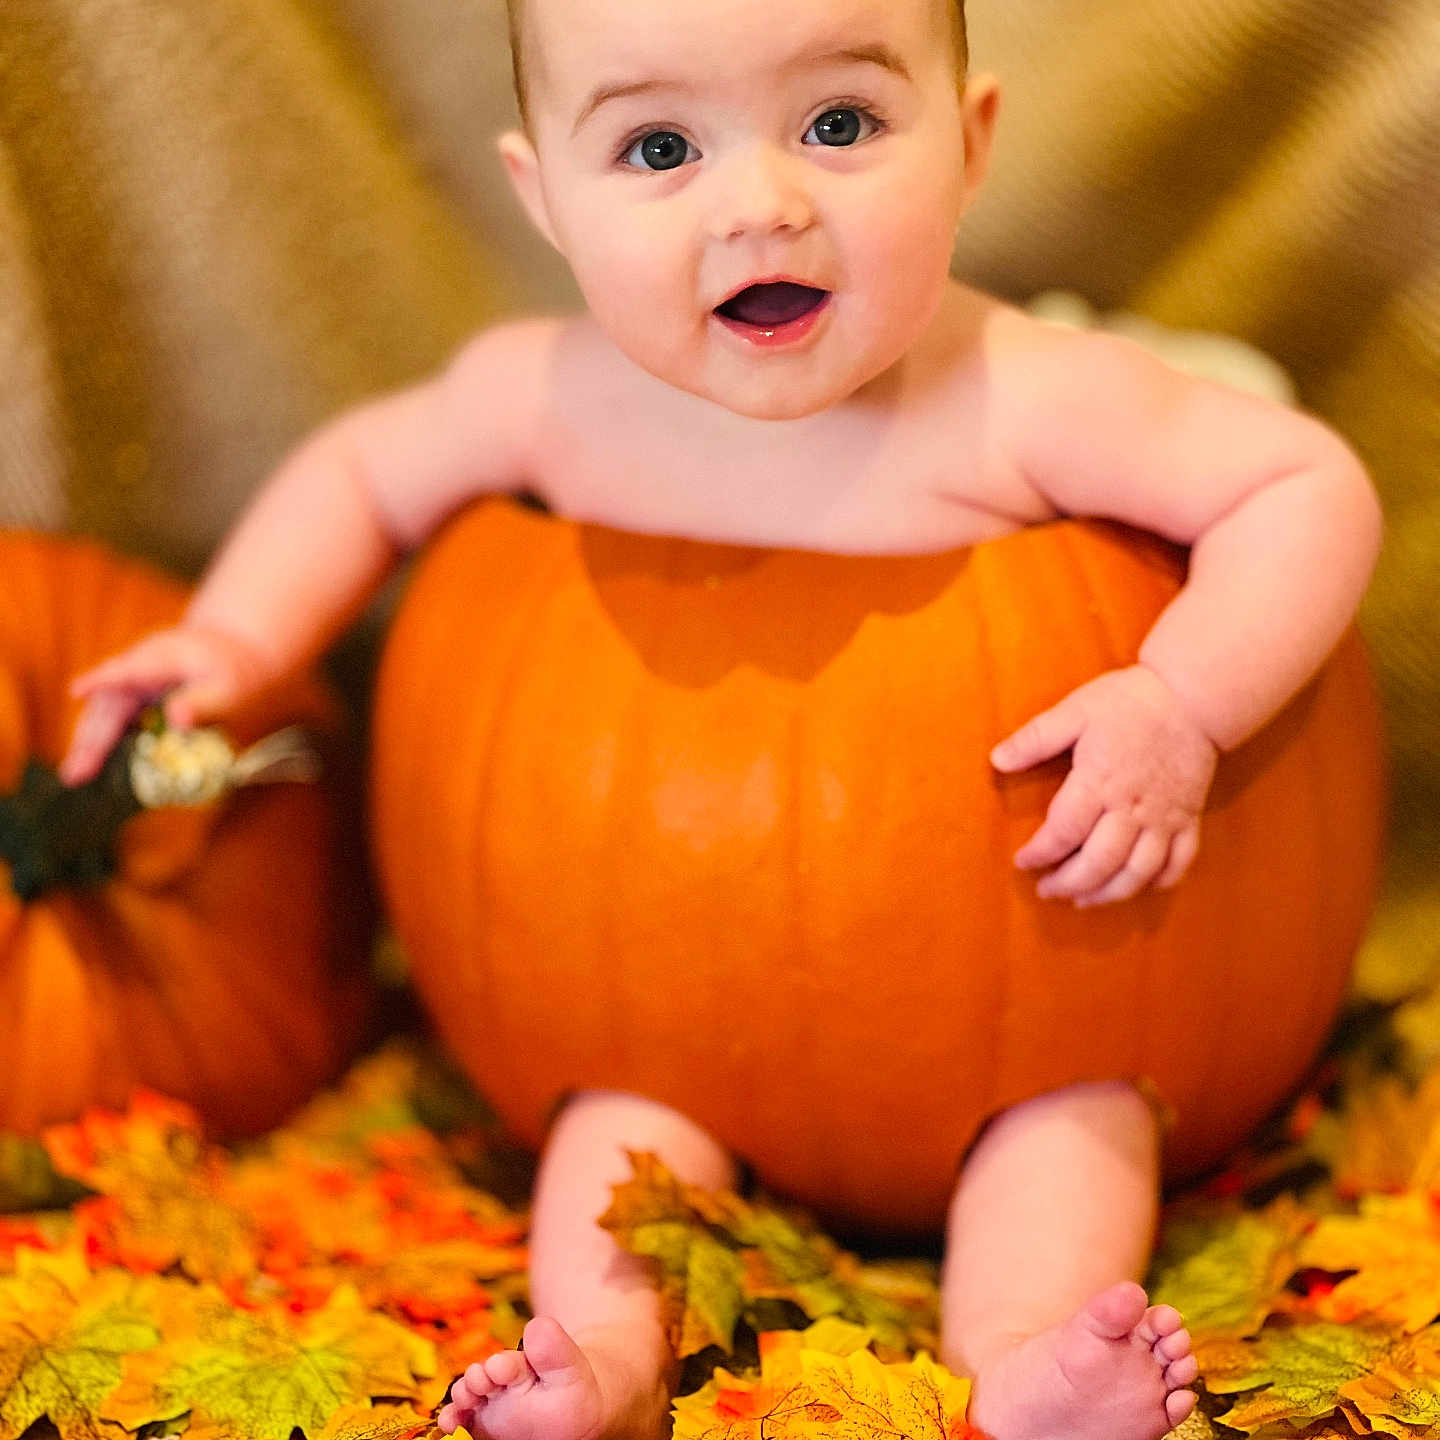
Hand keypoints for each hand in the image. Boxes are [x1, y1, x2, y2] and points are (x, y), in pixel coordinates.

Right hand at [60, 625, 273, 786]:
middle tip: (77, 772)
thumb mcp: (227, 688)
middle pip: (108, 702)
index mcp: (160, 657)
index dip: (103, 679)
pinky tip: (93, 768)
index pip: (128, 669)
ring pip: (104, 713)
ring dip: (90, 743)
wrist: (234, 656)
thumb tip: (178, 720)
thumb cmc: (233, 672)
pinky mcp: (134, 699)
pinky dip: (103, 743)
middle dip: (91, 736)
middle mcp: (137, 668)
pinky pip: (114, 721)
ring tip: (77, 776)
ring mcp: (132, 683)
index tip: (79, 690)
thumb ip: (203, 703)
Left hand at [990, 665, 1218, 906]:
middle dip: (1069, 883)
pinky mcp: (1190, 818)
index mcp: (1099, 782)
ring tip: (1083, 901)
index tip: (1023, 862)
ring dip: (1109, 894)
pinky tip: (1137, 887)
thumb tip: (997, 760)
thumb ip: (1035, 738)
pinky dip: (1159, 882)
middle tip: (1047, 890)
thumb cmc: (1129, 701)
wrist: (1193, 695)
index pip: (1064, 832)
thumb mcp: (1074, 711)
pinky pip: (1179, 862)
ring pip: (1138, 872)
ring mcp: (1165, 817)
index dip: (1040, 853)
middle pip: (1100, 862)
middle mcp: (1133, 808)